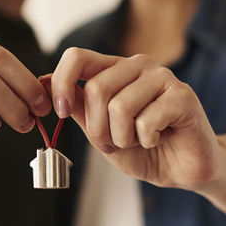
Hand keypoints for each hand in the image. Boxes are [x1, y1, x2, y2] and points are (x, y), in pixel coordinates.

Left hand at [48, 48, 220, 189]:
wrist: (181, 169)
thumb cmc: (141, 148)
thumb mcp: (99, 131)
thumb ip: (77, 107)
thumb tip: (43, 82)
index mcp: (114, 69)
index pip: (77, 56)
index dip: (61, 82)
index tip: (57, 111)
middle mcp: (137, 66)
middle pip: (96, 89)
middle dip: (98, 130)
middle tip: (114, 143)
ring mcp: (162, 77)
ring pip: (120, 107)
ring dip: (123, 138)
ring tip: (140, 140)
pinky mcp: (182, 95)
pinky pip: (146, 121)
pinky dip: (146, 140)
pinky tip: (159, 138)